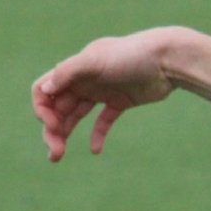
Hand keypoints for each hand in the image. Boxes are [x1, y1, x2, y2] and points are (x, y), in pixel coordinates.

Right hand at [31, 29, 180, 161]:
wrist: (167, 59)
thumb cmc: (131, 55)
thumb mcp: (96, 60)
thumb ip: (69, 72)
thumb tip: (46, 90)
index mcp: (73, 70)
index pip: (44, 90)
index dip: (42, 109)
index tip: (52, 124)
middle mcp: (84, 81)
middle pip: (58, 108)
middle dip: (52, 130)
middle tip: (55, 153)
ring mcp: (102, 91)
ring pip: (76, 116)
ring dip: (66, 134)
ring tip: (59, 155)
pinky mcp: (120, 101)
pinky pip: (103, 121)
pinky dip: (97, 135)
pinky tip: (96, 150)